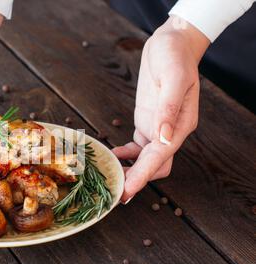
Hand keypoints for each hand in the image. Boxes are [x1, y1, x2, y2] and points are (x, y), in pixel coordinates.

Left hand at [113, 16, 209, 202]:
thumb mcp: (174, 78)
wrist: (172, 43)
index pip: (160, 159)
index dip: (142, 176)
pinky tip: (111, 156)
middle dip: (135, 180)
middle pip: (154, 166)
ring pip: (145, 160)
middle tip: (114, 194)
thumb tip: (163, 139)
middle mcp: (170, 132)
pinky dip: (124, 155)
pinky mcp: (147, 122)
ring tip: (109, 178)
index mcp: (181, 125)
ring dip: (129, 171)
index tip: (127, 192)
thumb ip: (169, 109)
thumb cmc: (175, 57)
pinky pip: (137, 147)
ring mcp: (159, 128)